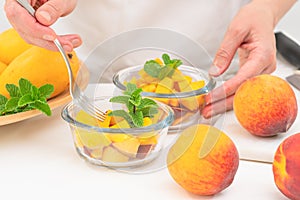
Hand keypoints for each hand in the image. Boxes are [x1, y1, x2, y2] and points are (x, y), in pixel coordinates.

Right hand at [4, 0, 80, 51]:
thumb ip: (53, 7)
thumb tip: (43, 19)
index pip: (17, 14)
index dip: (34, 28)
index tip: (52, 36)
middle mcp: (17, 7)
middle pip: (25, 29)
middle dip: (48, 41)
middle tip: (67, 44)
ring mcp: (23, 18)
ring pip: (32, 37)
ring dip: (53, 44)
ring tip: (70, 43)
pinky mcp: (31, 27)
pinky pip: (39, 38)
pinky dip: (53, 43)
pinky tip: (66, 43)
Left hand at [201, 0, 294, 117]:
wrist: (262, 17)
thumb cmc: (253, 20)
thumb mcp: (235, 30)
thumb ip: (225, 52)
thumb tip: (215, 72)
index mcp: (263, 55)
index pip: (244, 79)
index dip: (227, 90)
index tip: (212, 97)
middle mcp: (266, 67)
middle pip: (245, 92)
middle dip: (224, 103)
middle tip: (207, 111)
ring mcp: (262, 73)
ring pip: (244, 94)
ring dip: (226, 103)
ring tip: (209, 110)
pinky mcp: (256, 74)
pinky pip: (243, 89)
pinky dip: (229, 96)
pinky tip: (218, 102)